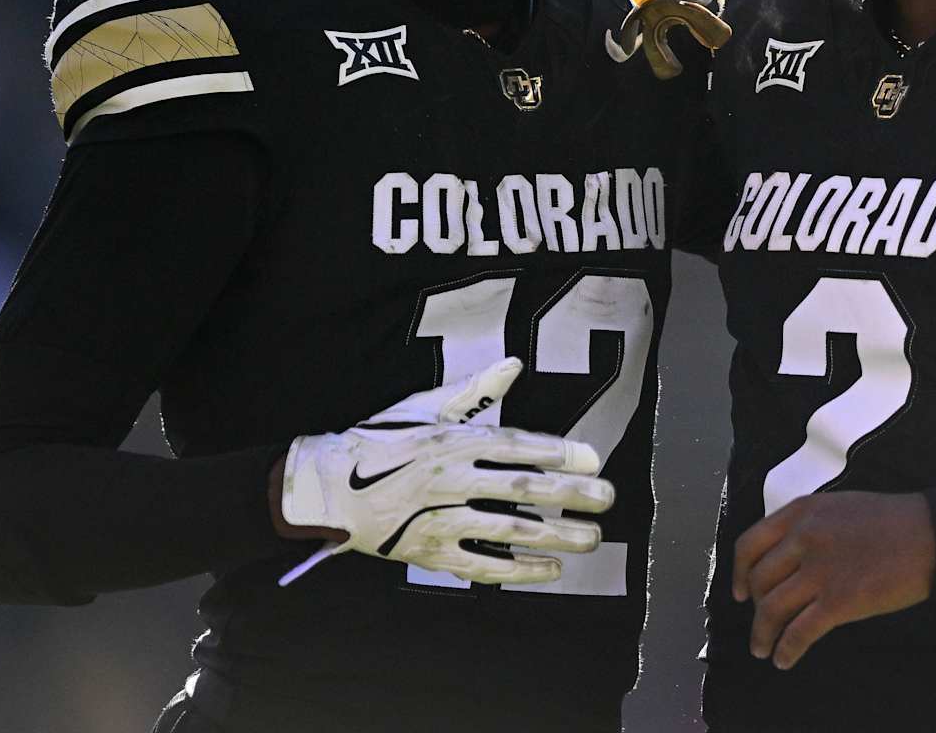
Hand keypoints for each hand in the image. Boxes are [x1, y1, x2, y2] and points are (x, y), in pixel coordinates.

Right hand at [276, 357, 613, 585]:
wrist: (328, 487)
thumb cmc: (380, 441)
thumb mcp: (424, 406)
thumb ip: (474, 390)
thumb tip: (514, 365)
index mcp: (453, 441)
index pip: (516, 446)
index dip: (558, 452)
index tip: (593, 459)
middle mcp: (452, 480)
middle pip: (522, 488)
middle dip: (570, 495)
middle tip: (607, 499)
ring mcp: (442, 519)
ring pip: (508, 529)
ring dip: (555, 536)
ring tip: (591, 538)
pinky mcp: (431, 552)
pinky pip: (481, 565)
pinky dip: (518, 571)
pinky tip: (550, 570)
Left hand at [732, 491, 935, 669]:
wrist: (930, 535)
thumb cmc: (890, 521)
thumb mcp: (837, 508)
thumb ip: (807, 526)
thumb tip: (785, 559)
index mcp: (801, 512)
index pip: (749, 544)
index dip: (738, 573)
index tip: (738, 592)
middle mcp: (803, 538)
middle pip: (758, 580)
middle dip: (753, 607)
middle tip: (761, 622)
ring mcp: (820, 570)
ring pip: (771, 609)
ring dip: (762, 635)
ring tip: (763, 650)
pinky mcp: (839, 601)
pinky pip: (799, 632)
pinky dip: (786, 650)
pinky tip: (784, 659)